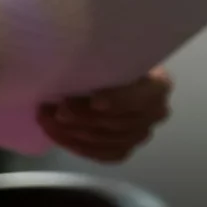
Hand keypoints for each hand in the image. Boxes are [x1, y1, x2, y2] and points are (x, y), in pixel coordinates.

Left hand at [39, 67, 171, 162]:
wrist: (109, 78)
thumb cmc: (109, 60)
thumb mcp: (113, 52)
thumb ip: (104, 58)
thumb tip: (77, 54)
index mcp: (159, 84)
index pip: (142, 97)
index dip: (119, 100)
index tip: (95, 101)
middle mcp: (156, 112)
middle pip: (120, 122)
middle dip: (84, 117)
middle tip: (55, 108)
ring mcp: (141, 134)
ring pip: (107, 140)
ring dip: (73, 131)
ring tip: (47, 117)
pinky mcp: (125, 149)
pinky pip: (102, 154)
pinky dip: (76, 145)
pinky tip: (57, 133)